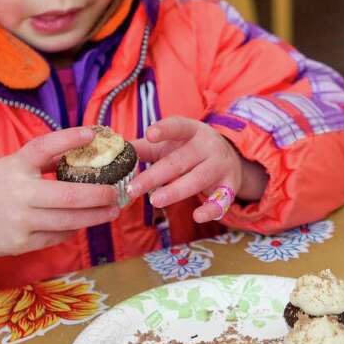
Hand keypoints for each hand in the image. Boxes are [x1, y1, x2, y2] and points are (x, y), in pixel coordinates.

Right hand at [0, 127, 120, 264]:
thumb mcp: (11, 164)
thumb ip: (43, 158)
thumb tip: (81, 145)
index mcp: (16, 167)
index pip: (43, 148)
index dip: (69, 138)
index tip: (92, 133)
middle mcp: (20, 193)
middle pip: (70, 195)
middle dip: (101, 195)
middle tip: (117, 193)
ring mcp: (21, 221)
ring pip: (69, 221)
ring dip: (96, 216)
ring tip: (112, 211)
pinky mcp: (21, 243)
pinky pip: (57, 236)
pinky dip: (73, 229)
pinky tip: (84, 223)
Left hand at [127, 117, 268, 222]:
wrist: (229, 157)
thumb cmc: (189, 150)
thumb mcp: (169, 144)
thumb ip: (143, 148)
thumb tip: (113, 153)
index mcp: (191, 131)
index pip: (177, 127)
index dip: (164, 130)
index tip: (150, 134)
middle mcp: (208, 146)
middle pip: (180, 161)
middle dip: (155, 176)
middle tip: (133, 188)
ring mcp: (221, 165)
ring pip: (198, 179)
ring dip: (176, 191)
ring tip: (155, 201)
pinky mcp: (230, 186)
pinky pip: (221, 200)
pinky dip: (210, 209)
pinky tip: (196, 216)